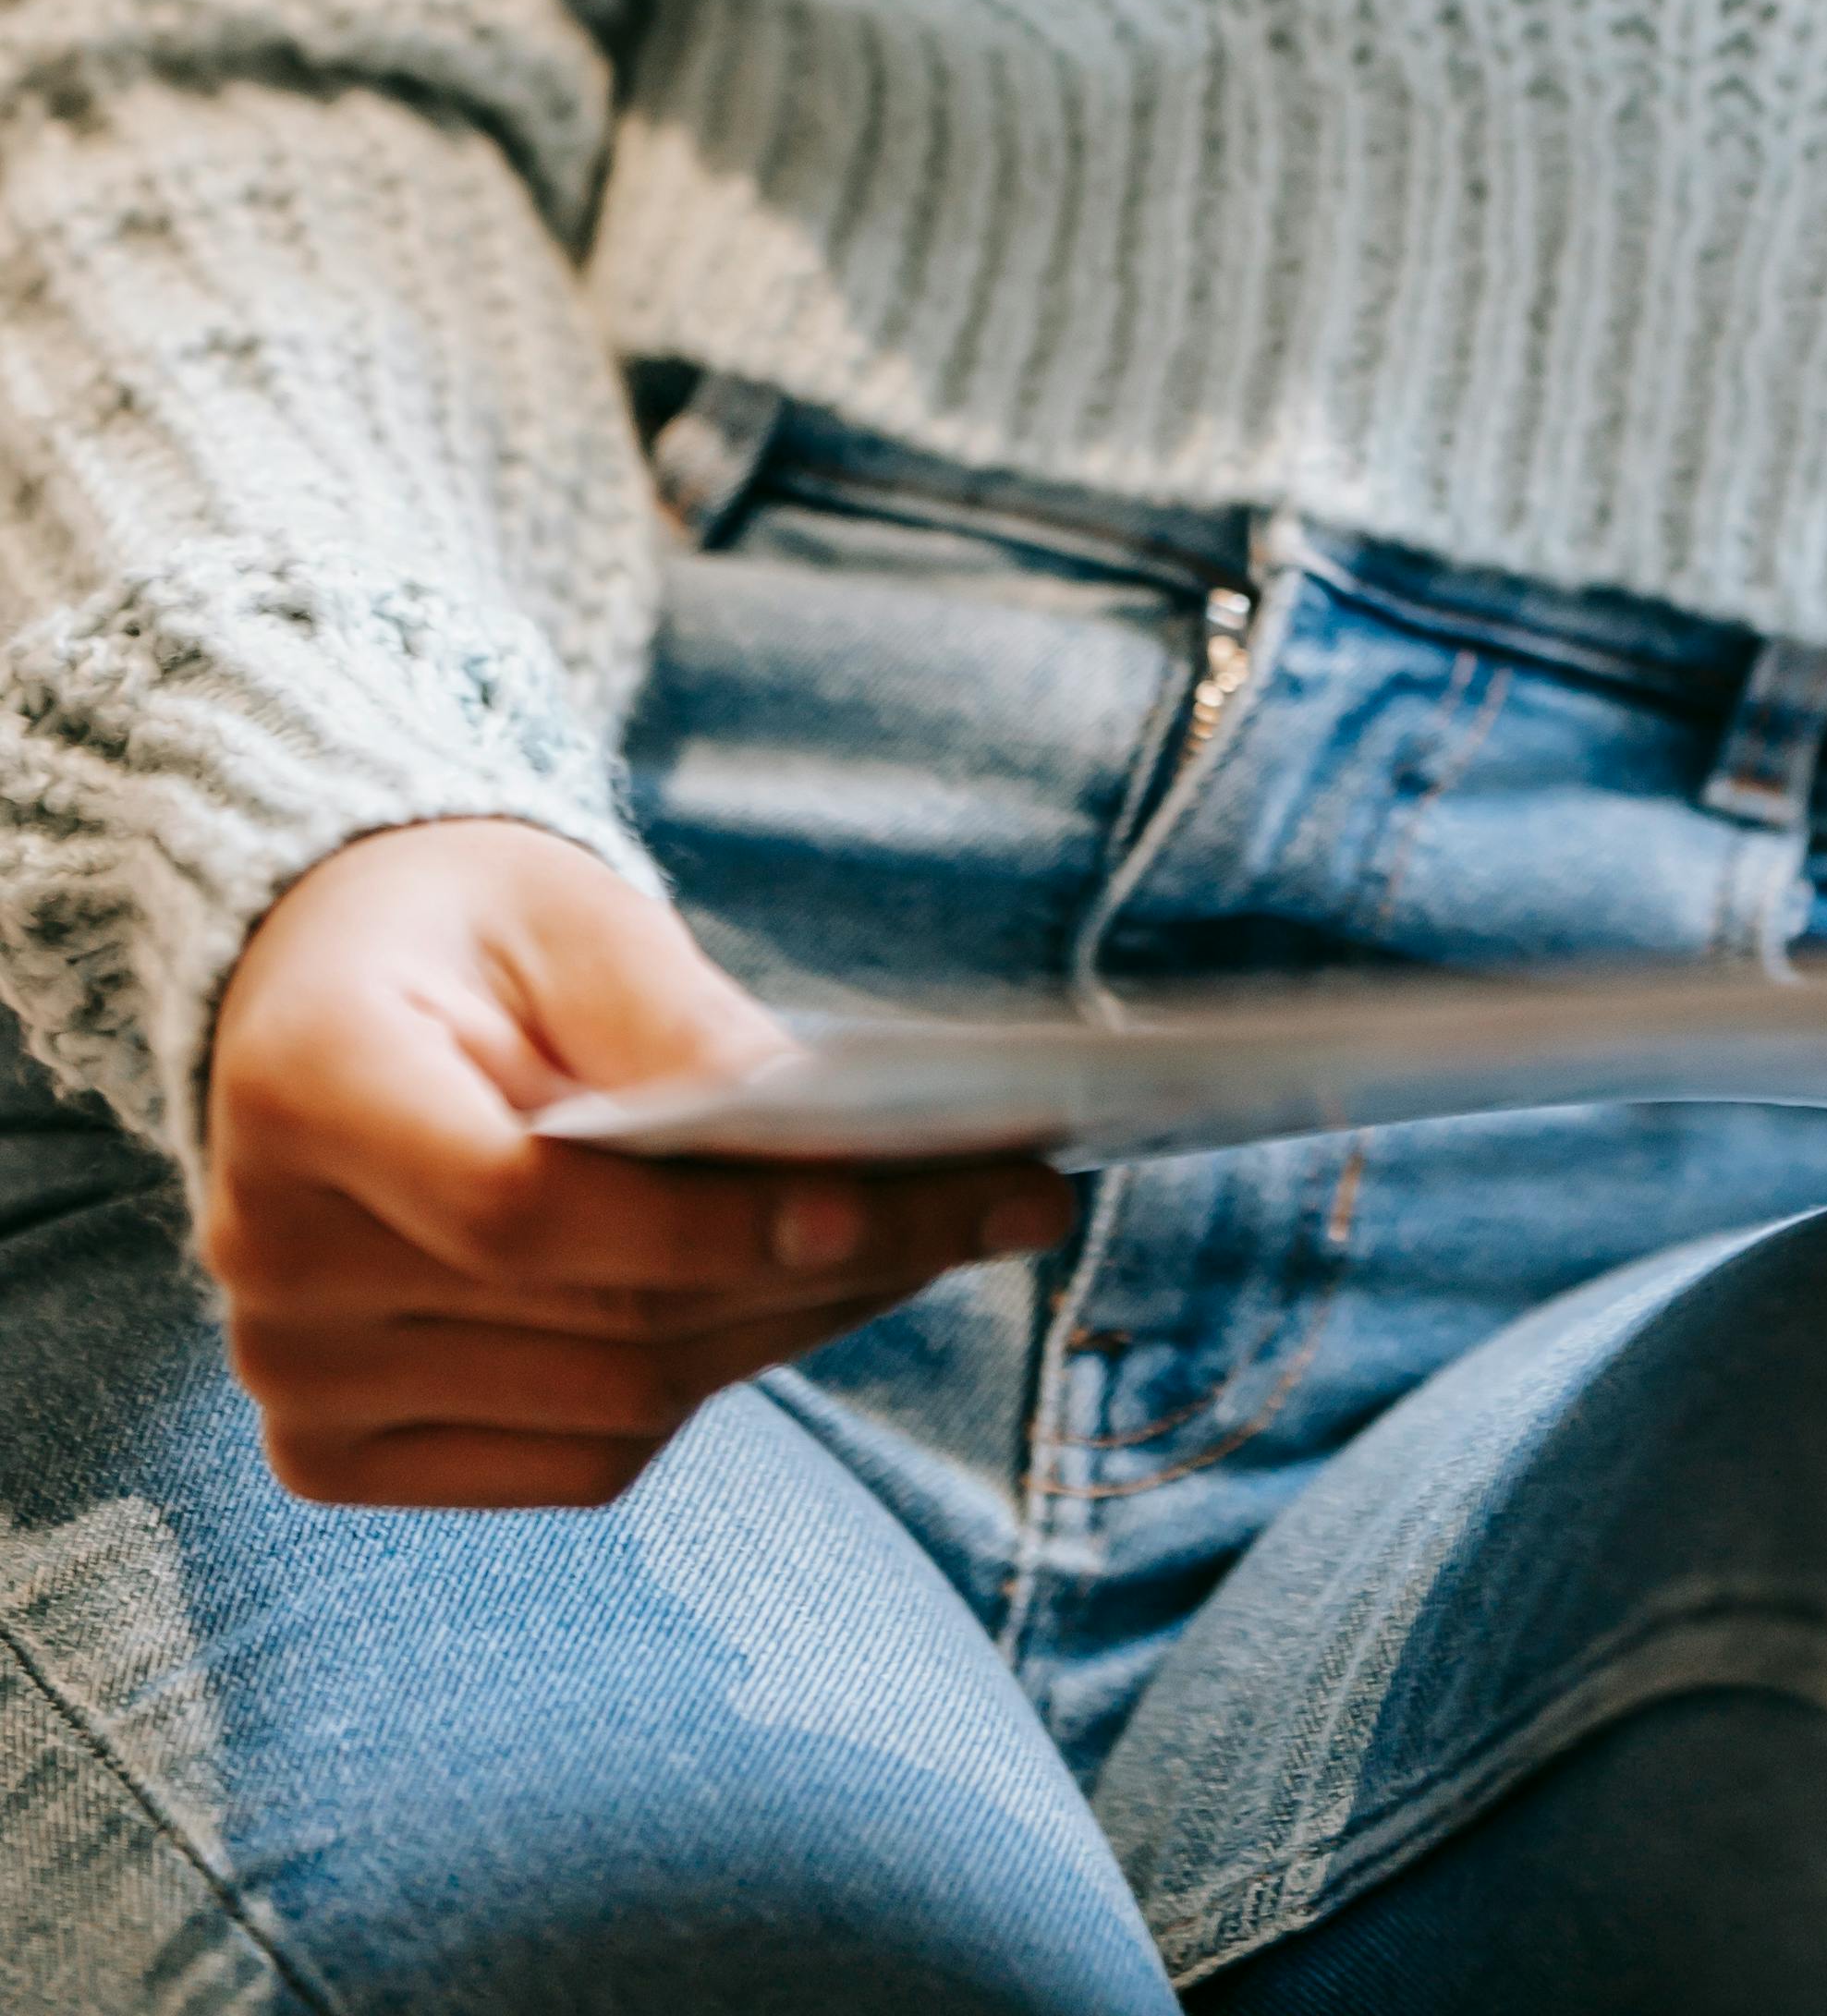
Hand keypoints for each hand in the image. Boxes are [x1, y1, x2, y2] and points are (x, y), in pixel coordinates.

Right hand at [202, 818, 1074, 1508]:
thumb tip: (816, 1128)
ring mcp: (296, 1382)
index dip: (708, 1226)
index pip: (524, 1212)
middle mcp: (271, 1261)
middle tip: (1011, 1203)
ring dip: (795, 1333)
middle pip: (598, 1324)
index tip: (876, 1197)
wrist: (336, 987)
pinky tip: (803, 1297)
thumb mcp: (572, 909)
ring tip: (941, 1240)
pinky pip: (577, 1461)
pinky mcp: (339, 1455)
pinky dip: (706, 1387)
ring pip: (612, 1410)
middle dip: (824, 1272)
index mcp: (305, 1090)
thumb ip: (674, 1019)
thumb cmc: (472, 926)